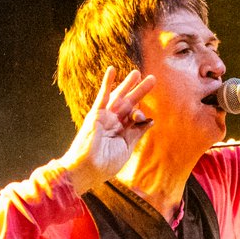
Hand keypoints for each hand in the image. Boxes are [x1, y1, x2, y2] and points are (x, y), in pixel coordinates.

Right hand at [57, 66, 155, 193]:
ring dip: (128, 84)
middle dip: (140, 91)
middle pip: (130, 103)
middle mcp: (113, 122)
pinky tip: (112, 70)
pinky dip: (107, 83)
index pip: (134, 116)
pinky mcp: (96, 114)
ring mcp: (105, 117)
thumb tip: (150, 120)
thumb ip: (137, 132)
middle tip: (152, 79)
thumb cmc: (105, 164)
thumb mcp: (126, 147)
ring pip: (119, 97)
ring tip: (138, 72)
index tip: (145, 119)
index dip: (141, 116)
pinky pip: (103, 96)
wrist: (87, 169)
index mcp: (121, 131)